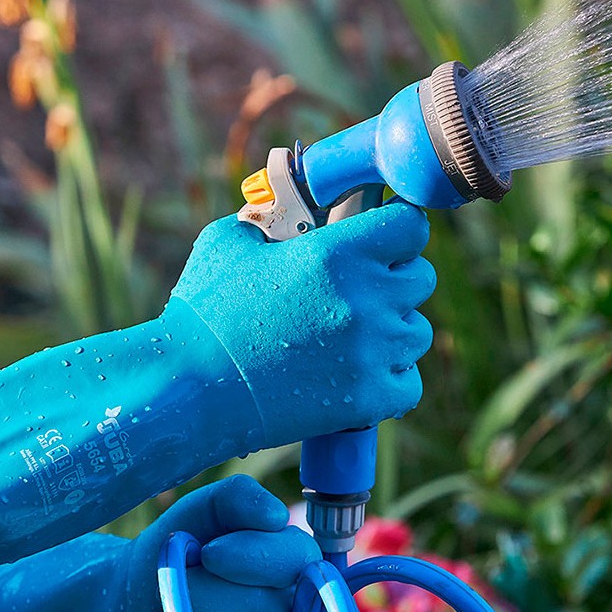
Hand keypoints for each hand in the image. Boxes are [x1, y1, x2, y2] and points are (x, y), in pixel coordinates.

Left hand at [0, 477, 321, 611]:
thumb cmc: (173, 557)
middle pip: (265, 605)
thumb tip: (275, 514)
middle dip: (204, 594)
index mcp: (293, 562)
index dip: (251, 557)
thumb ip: (235, 498)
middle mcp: (299, 610)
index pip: (297, 559)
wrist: (130, 609)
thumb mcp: (195, 515)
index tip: (207, 553)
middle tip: (176, 588)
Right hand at [171, 200, 435, 444]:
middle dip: (395, 281)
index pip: (410, 226)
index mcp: (337, 253)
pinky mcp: (369, 399)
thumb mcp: (230, 242)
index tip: (385, 239)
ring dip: (393, 332)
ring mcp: (372, 352)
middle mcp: (365, 299)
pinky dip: (390, 381)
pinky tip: (356, 376)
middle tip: (361, 293)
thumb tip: (291, 212)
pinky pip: (409, 383)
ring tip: (351, 340)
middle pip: (422, 278)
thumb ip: (272, 219)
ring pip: (417, 332)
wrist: (189, 388)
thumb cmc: (203, 313)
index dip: (398, 230)